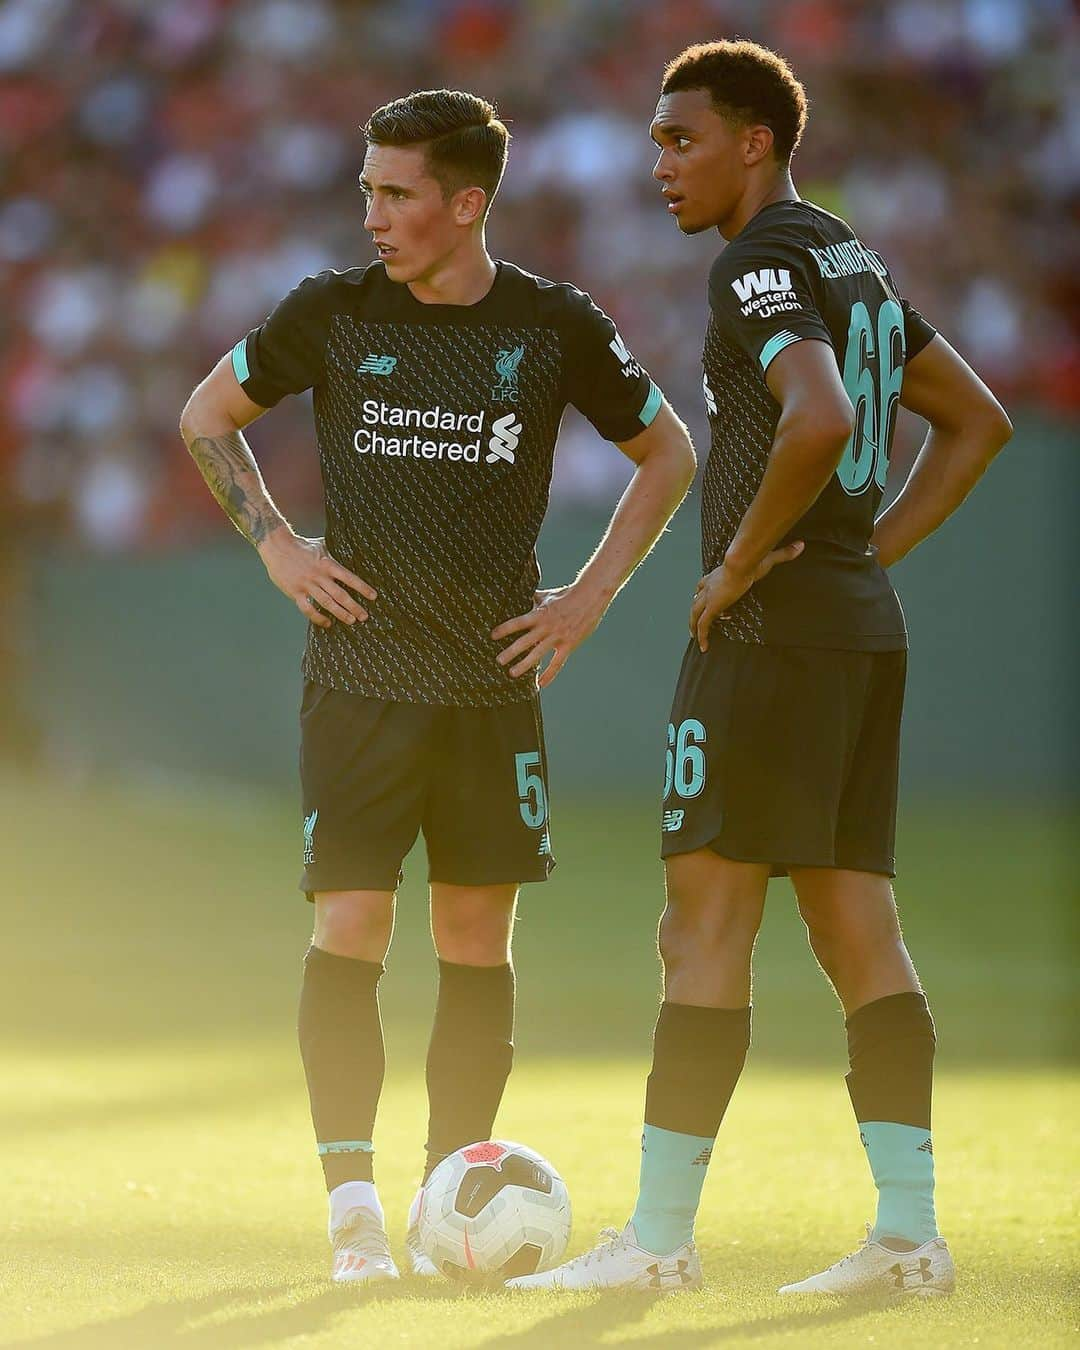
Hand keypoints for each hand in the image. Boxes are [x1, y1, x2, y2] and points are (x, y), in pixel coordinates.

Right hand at [257, 531, 376, 629]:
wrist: (277, 546)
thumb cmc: (301, 545)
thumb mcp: (322, 546)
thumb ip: (335, 554)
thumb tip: (352, 552)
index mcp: (327, 564)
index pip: (349, 578)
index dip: (362, 588)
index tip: (373, 597)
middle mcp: (318, 575)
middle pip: (340, 595)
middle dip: (354, 607)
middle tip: (364, 616)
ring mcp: (306, 585)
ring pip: (326, 603)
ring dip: (340, 614)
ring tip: (351, 621)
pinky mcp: (294, 592)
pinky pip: (308, 609)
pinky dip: (318, 618)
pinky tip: (327, 623)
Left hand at [491, 583, 606, 687]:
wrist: (590, 597)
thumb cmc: (567, 595)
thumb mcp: (547, 595)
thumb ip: (532, 599)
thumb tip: (518, 594)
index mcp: (539, 614)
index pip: (518, 622)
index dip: (504, 629)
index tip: (492, 636)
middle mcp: (546, 627)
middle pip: (525, 641)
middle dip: (510, 652)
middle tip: (498, 660)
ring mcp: (558, 637)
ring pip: (538, 654)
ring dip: (524, 665)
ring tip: (512, 673)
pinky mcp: (568, 645)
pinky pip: (557, 663)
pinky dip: (549, 675)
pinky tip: (540, 684)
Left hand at [689, 541, 803, 651]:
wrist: (742, 562)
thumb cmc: (752, 560)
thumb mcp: (768, 558)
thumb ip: (783, 553)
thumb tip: (800, 546)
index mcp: (718, 574)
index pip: (704, 583)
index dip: (703, 591)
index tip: (701, 596)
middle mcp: (710, 585)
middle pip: (696, 599)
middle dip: (695, 609)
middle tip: (695, 620)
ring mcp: (709, 597)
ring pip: (694, 613)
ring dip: (693, 624)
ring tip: (695, 636)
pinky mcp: (712, 607)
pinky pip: (703, 625)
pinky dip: (702, 636)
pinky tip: (703, 647)